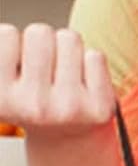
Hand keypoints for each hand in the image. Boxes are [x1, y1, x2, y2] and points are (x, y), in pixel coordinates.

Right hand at [0, 24, 115, 138]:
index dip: (14, 42)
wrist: (64, 138)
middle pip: (40, 32)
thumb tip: (0, 27)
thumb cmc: (30, 95)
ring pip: (69, 38)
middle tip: (44, 67)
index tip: (18, 65)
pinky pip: (95, 56)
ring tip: (62, 73)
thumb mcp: (3, 79)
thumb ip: (3, 53)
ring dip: (67, 49)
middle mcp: (33, 106)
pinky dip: (90, 63)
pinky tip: (82, 84)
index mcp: (0, 97)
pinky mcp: (100, 107)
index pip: (6, 34)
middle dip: (43, 42)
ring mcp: (69, 107)